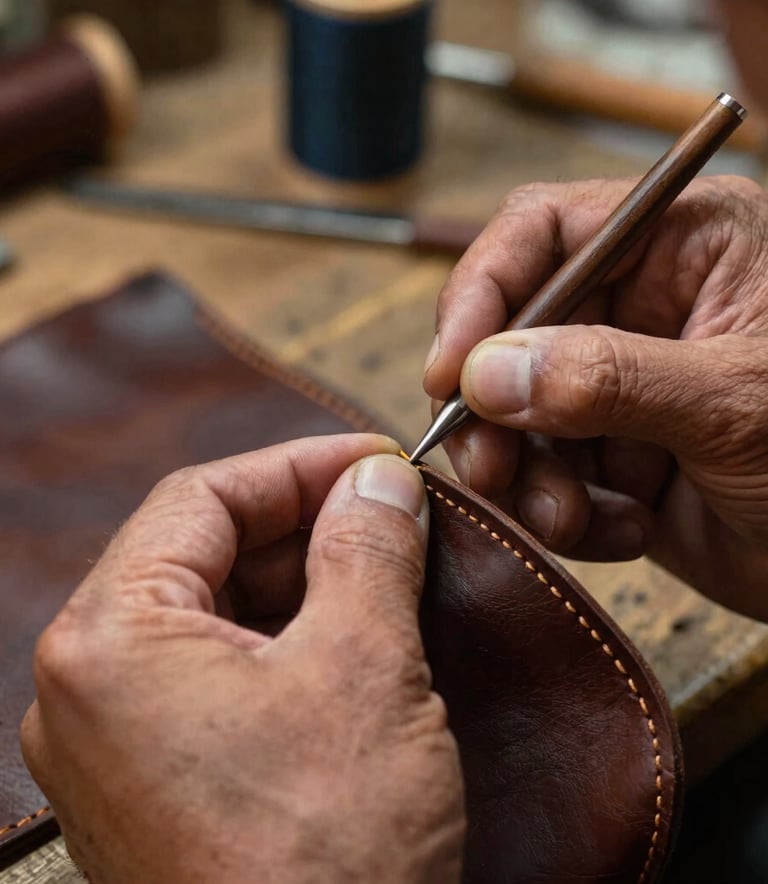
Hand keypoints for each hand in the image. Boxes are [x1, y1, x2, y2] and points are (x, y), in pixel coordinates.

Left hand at [21, 435, 464, 883]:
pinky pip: (217, 674)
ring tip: (382, 567)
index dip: (298, 465)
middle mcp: (89, 687)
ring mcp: (118, 741)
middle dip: (304, 522)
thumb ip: (368, 549)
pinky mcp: (157, 782)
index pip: (202, 499)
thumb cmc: (325, 863)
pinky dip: (284, 640)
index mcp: (110, 640)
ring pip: (213, 613)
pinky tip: (350, 636)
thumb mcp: (365, 670)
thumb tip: (379, 481)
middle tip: (388, 511)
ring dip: (300, 579)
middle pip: (203, 552)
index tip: (374, 459)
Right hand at [424, 175, 767, 619]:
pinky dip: (567, 514)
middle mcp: (637, 306)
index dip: (480, 295)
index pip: (541, 233)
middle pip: (508, 332)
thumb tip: (486, 374)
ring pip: (514, 415)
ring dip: (527, 475)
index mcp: (679, 245)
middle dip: (492, 410)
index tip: (448, 373)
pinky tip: (625, 530)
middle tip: (490, 467)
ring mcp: (617, 385)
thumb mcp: (736, 406)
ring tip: (570, 517)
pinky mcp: (610, 453)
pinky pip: (543, 475)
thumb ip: (609, 380)